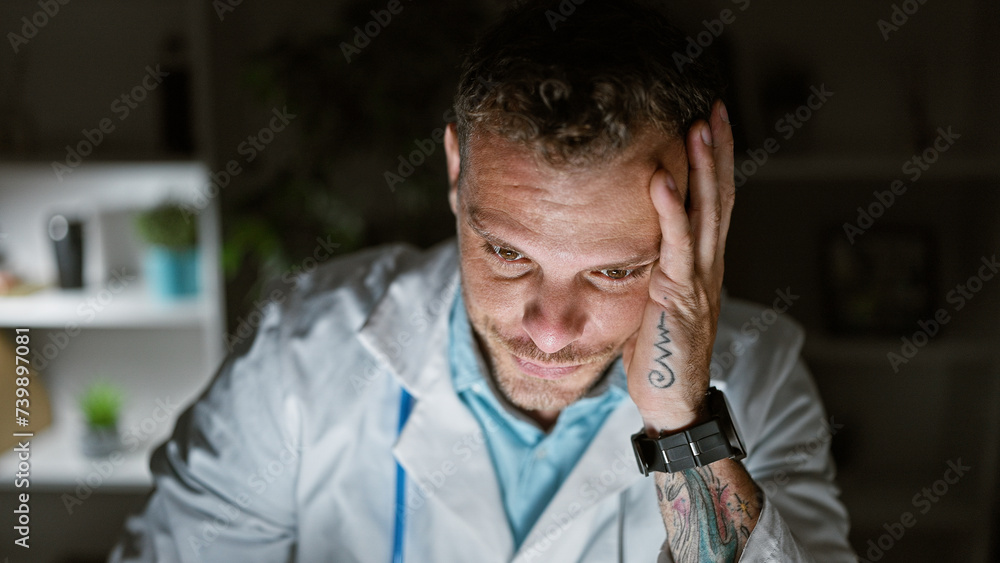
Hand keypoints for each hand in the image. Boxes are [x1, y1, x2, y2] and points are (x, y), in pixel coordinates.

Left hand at [622, 99, 735, 432]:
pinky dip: (668, 210)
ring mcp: (699, 279)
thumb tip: (634, 239)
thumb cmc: (658, 352)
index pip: (714, 201)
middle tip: (713, 107)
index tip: (709, 122)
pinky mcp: (681, 295)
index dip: (715, 161)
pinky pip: (676, 245)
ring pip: (707, 213)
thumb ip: (653, 266)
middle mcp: (707, 264)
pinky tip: (659, 177)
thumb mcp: (655, 298)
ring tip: (697, 126)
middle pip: (719, 196)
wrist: (671, 400)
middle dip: (717, 150)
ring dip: (702, 167)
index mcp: (701, 262)